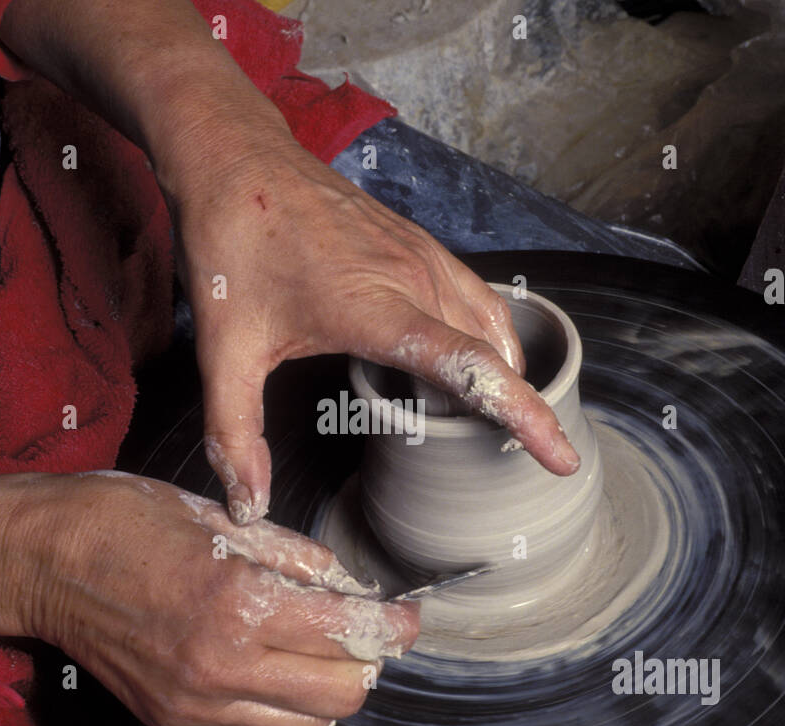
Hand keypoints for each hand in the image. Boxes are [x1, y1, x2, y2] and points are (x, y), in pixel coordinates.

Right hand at [16, 471, 417, 725]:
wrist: (39, 560)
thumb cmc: (124, 521)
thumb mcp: (221, 517)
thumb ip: (294, 556)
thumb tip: (347, 583)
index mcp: (238, 602)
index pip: (350, 633)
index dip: (394, 628)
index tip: (407, 618)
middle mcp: (221, 664)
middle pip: (343, 695)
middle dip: (368, 662)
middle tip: (366, 631)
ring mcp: (195, 700)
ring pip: (306, 723)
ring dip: (329, 688)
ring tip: (320, 648)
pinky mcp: (174, 717)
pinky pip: (255, 722)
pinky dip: (280, 697)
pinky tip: (268, 657)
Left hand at [172, 140, 581, 524]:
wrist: (237, 160)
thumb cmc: (233, 248)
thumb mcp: (224, 350)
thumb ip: (235, 434)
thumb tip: (247, 506)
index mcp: (374, 307)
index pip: (469, 368)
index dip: (522, 414)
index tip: (560, 457)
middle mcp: (413, 279)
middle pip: (492, 355)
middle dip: (508, 410)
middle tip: (492, 461)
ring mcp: (423, 256)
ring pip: (493, 326)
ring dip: (500, 374)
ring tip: (480, 422)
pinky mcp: (422, 245)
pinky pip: (478, 298)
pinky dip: (487, 339)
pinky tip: (463, 364)